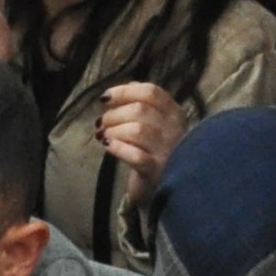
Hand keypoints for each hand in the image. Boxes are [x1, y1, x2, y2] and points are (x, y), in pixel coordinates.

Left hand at [97, 83, 187, 206]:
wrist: (173, 187)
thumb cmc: (159, 150)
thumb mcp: (159, 123)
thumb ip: (146, 104)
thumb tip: (125, 88)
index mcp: (175, 113)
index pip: (151, 92)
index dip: (124, 92)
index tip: (105, 98)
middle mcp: (174, 129)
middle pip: (140, 110)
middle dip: (114, 114)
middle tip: (100, 123)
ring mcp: (167, 151)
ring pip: (137, 131)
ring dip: (114, 131)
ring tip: (102, 136)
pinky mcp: (156, 171)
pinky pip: (136, 156)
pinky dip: (118, 148)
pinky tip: (107, 146)